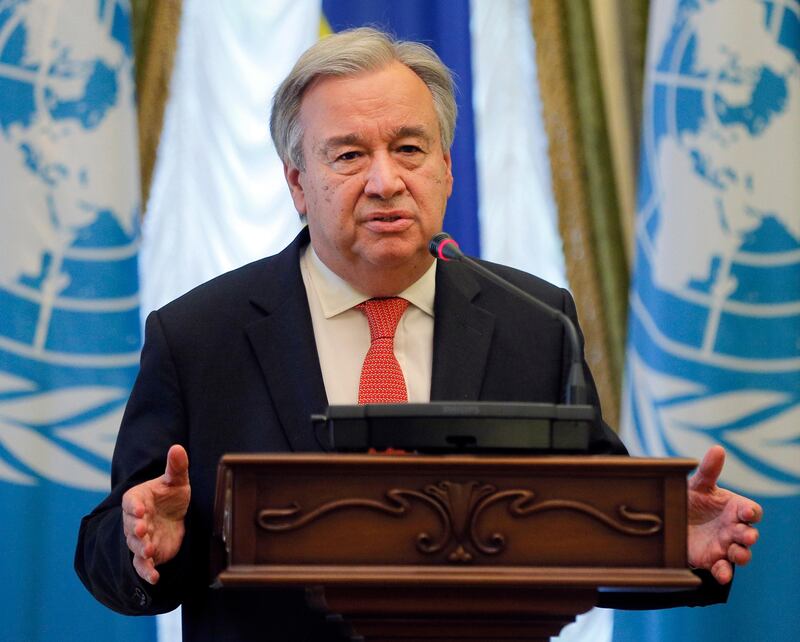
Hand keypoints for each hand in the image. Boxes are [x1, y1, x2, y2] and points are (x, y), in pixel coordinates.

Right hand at [121, 444, 190, 584]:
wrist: (174, 516)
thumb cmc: (171, 495)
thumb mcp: (176, 480)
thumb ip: (176, 466)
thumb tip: (177, 447)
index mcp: (137, 499)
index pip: (131, 502)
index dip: (134, 506)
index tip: (140, 509)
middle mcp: (134, 520)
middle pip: (130, 525)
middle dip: (135, 529)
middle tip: (141, 530)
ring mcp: (140, 538)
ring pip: (135, 545)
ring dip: (140, 548)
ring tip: (148, 551)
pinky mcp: (148, 554)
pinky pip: (142, 565)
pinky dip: (146, 572)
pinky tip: (154, 578)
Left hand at [687, 445, 761, 583]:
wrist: (671, 520)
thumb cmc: (691, 500)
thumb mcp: (698, 485)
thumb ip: (708, 470)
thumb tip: (718, 448)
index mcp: (734, 508)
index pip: (751, 512)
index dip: (751, 512)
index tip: (747, 511)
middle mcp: (733, 528)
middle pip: (749, 534)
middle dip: (749, 535)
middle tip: (747, 536)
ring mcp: (724, 545)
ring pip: (741, 553)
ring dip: (742, 554)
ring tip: (737, 553)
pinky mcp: (712, 559)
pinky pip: (723, 568)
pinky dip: (724, 572)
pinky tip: (722, 574)